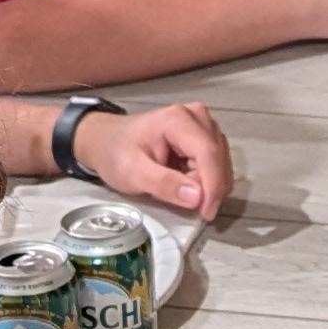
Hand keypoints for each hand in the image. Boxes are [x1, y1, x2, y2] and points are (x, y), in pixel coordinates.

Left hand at [84, 100, 229, 215]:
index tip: (207, 212)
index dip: (213, 186)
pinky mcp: (204, 134)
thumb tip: (197, 197)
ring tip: (180, 191)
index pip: (208, 153)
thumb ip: (164, 184)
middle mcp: (196, 116)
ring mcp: (202, 124)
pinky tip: (187, 183)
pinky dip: (206, 179)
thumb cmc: (116, 154)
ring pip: (221, 161)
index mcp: (178, 120)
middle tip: (187, 205)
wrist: (106, 140)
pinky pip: (217, 161)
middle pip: (217, 158)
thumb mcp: (132, 173)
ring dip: (208, 184)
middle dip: (209, 188)